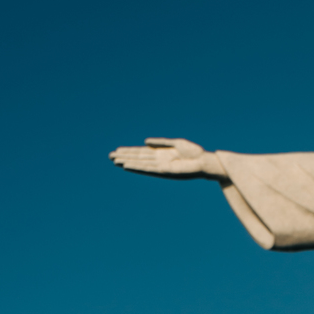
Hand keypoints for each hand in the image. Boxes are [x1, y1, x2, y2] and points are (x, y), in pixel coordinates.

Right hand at [109, 137, 225, 178]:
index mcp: (161, 154)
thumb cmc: (194, 152)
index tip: (117, 150)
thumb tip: (145, 142)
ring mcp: (160, 166)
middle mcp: (159, 161)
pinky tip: (127, 165)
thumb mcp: (175, 143)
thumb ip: (160, 142)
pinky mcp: (164, 171)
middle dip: (124, 156)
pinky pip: (148, 169)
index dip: (129, 151)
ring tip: (114, 160)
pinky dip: (137, 167)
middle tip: (110, 156)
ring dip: (127, 162)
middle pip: (138, 158)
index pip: (142, 152)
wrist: (204, 161)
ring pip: (140, 163)